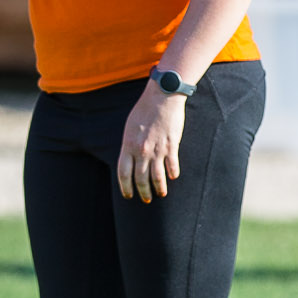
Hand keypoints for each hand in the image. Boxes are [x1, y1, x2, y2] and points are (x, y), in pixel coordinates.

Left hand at [117, 83, 184, 202]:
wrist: (161, 97)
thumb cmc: (144, 110)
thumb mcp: (129, 128)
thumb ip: (129, 145)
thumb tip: (130, 160)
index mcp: (128, 146)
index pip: (123, 173)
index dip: (125, 187)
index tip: (128, 195)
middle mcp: (141, 151)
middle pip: (140, 179)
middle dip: (142, 192)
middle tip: (146, 200)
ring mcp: (157, 149)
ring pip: (157, 176)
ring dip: (159, 188)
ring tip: (160, 194)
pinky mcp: (171, 145)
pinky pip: (172, 165)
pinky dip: (173, 173)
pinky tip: (173, 177)